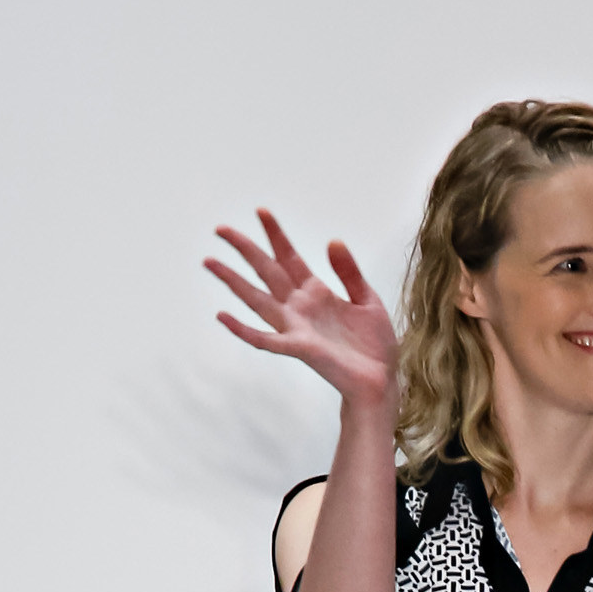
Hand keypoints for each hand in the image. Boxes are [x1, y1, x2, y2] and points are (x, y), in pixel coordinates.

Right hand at [205, 208, 397, 412]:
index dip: (275, 235)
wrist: (381, 380)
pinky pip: (265, 339)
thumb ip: (349, 272)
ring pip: (257, 300)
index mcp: (317, 292)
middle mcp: (300, 307)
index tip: (261, 211)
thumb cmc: (375, 344)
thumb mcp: (368, 300)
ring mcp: (296, 327)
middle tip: (220, 229)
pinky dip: (243, 329)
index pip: (290, 257)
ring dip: (233, 282)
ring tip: (210, 262)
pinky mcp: (299, 348)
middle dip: (245, 249)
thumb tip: (333, 240)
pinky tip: (223, 316)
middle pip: (266, 271)